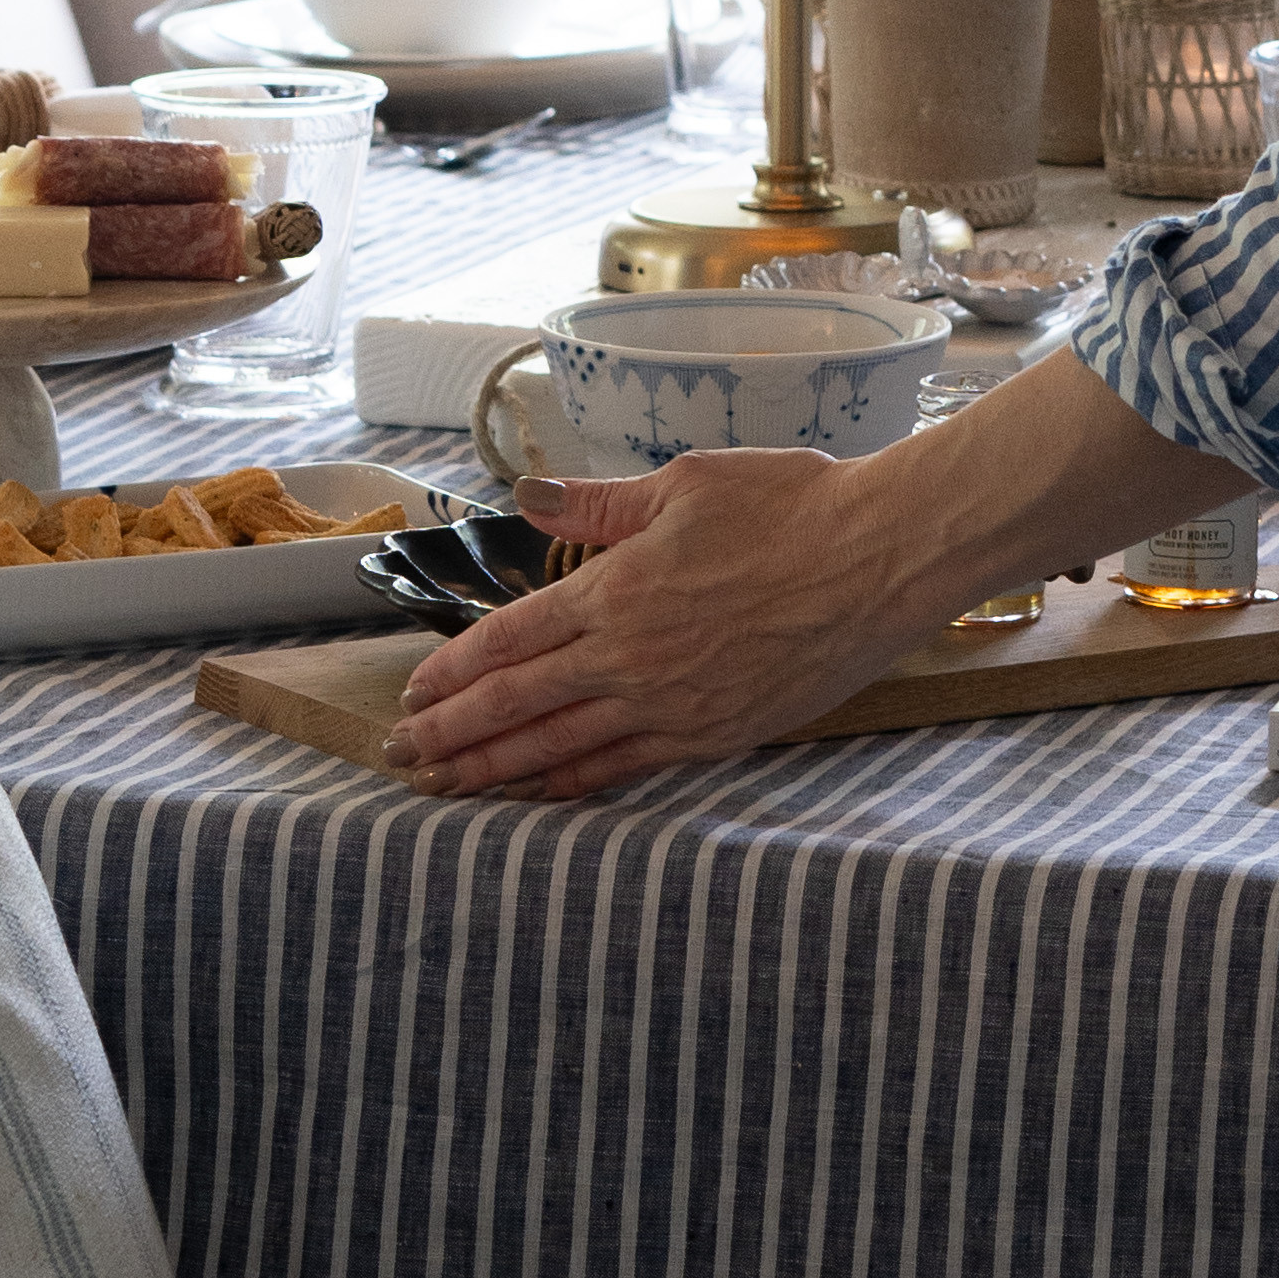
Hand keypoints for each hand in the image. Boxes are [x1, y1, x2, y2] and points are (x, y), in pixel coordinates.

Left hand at [388, 453, 926, 799]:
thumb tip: (528, 499)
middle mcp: (629, 659)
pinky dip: (572, 786)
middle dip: (451, 735)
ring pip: (559, 750)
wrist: (877, 558)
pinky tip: (543, 795)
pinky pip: (624, 770)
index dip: (454, 670)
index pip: (509, 639)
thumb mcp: (687, 482)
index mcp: (616, 590)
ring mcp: (670, 707)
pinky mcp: (713, 737)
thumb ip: (600, 503)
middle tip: (401, 759)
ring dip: (494, 772)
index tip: (414, 694)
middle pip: (516, 706)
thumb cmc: (790, 504)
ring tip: (446, 789)